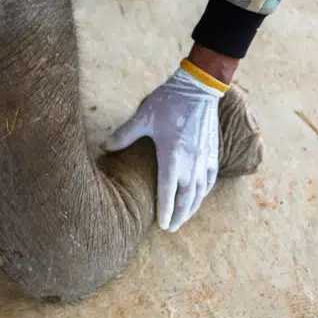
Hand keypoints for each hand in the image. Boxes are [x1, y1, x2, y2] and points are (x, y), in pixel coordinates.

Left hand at [103, 61, 229, 232]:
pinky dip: (204, 192)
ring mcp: (205, 158)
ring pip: (201, 191)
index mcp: (172, 155)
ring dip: (192, 207)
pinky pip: (210, 179)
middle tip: (171, 229)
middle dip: (179, 216)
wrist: (199, 88)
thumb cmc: (169, 102)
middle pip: (187, 197)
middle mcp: (191, 161)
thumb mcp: (143, 117)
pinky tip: (199, 197)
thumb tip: (103, 148)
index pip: (168, 191)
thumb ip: (123, 135)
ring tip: (183, 219)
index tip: (161, 225)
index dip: (165, 210)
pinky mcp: (213, 152)